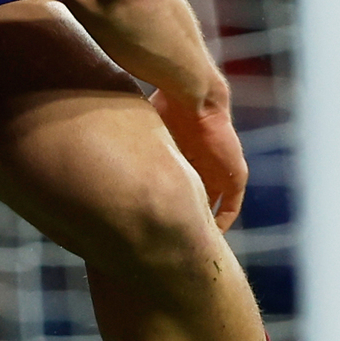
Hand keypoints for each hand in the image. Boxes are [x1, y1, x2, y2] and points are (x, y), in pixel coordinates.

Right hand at [150, 82, 247, 230]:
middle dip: (188, 218)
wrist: (194, 98)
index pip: (182, 189)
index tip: (162, 223)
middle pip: (198, 200)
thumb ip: (137, 144)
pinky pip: (230, 206)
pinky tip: (208, 234)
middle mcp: (204, 166)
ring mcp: (221, 171)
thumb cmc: (167, 107)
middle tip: (174, 239)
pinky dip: (222, 220)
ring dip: (205, 224)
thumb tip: (105, 152)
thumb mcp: (150, 132)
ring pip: (214, 205)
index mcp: (186, 157)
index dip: (175, 206)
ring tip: (190, 242)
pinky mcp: (234, 175)